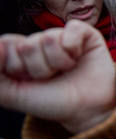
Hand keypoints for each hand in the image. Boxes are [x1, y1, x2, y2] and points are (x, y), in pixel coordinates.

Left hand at [0, 21, 115, 133]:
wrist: (85, 110)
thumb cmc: (52, 101)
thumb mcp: (12, 95)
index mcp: (21, 53)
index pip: (7, 43)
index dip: (17, 66)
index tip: (29, 80)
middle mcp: (41, 42)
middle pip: (28, 44)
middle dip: (39, 68)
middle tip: (51, 77)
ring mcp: (63, 36)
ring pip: (49, 38)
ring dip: (58, 62)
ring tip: (67, 70)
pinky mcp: (85, 34)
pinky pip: (72, 28)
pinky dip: (73, 46)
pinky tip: (78, 57)